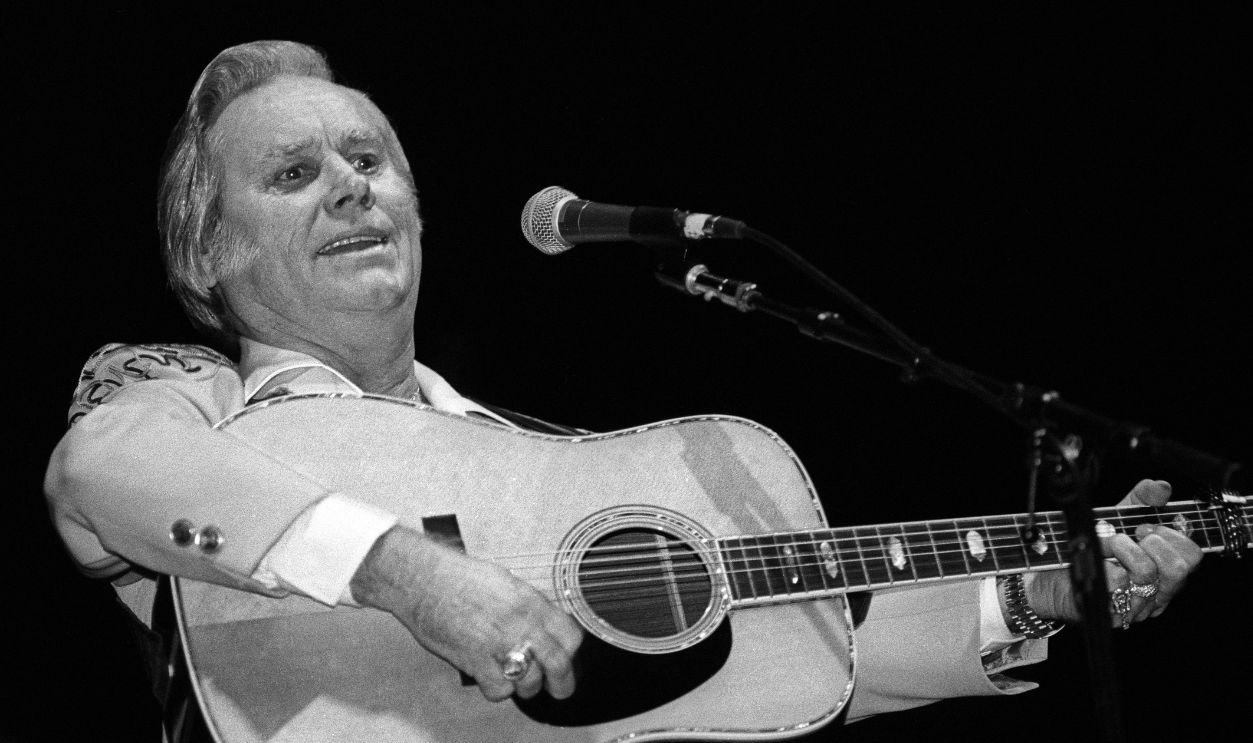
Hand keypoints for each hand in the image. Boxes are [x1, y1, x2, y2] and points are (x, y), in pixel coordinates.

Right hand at [350, 525, 583, 700]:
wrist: (423, 579)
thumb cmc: (459, 575)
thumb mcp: (505, 581)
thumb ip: (528, 605)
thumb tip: (543, 624)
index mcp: (530, 601)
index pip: (571, 635)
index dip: (572, 651)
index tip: (567, 657)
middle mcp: (519, 623)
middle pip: (558, 664)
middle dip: (563, 683)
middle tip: (560, 689)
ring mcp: (498, 643)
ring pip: (530, 682)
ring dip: (527, 687)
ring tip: (520, 681)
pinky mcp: (475, 660)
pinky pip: (499, 689)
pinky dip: (498, 689)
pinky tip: (493, 678)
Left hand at [1027, 479, 1203, 628]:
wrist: (1052, 574)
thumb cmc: (1092, 548)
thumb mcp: (1120, 518)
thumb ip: (1143, 500)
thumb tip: (1162, 487)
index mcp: (1166, 570)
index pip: (1193, 556)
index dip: (1174, 535)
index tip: (1146, 526)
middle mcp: (1157, 591)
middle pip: (1179, 568)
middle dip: (1154, 542)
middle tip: (1132, 535)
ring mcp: (1137, 604)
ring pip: (1147, 572)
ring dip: (1124, 547)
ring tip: (1109, 544)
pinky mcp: (1113, 611)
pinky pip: (1116, 581)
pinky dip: (1103, 562)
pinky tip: (1096, 561)